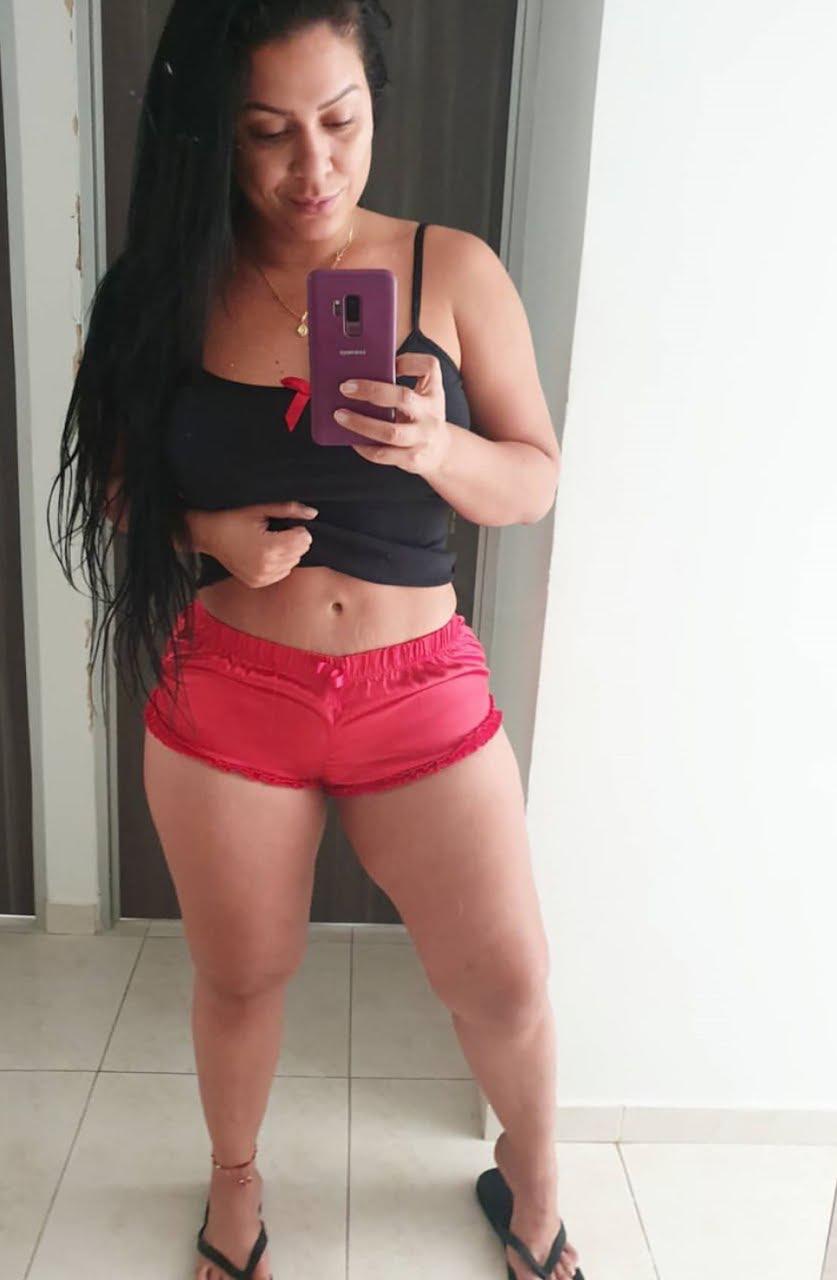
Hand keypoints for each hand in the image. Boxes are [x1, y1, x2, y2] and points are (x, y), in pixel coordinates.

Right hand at [188, 501, 317, 588]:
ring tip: (268, 542)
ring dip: (287, 553)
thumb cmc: (233, 518)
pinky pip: (281, 574)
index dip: (297, 529)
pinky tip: (264, 554)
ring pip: (292, 564)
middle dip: (293, 541)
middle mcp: (267, 567)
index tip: (283, 524)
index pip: (304, 540)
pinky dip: (278, 564)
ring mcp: (261, 577)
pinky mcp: (257, 583)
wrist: (208, 534)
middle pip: (300, 552)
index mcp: (269, 548)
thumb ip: (289, 510)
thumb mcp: (261, 508)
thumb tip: (313, 513)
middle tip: (274, 532)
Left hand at [333, 353, 452, 477]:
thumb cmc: (422, 418)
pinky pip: (383, 454)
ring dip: (361, 423)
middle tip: (345, 388)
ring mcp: (423, 438)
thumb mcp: (421, 397)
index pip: (430, 367)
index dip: (409, 360)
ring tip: (340, 415)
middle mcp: (431, 414)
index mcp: (433, 392)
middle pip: (403, 397)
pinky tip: (352, 439)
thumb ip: (400, 384)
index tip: (390, 361)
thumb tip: (360, 378)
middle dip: (372, 390)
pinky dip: (364, 447)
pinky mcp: (412, 459)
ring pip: (390, 432)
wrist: (441, 452)